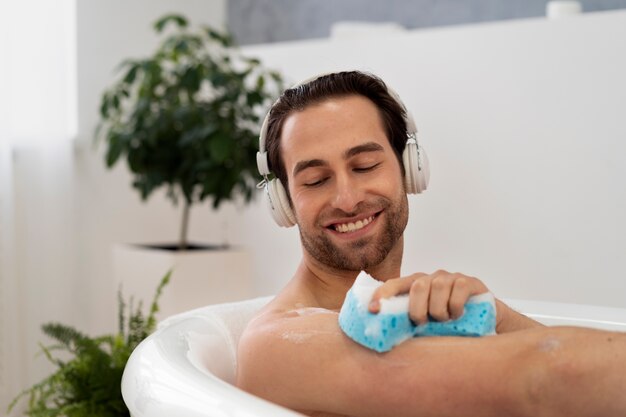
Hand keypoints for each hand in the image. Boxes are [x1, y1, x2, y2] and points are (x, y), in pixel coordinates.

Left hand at [368, 270, 489, 323]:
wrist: (486, 320)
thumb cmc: (450, 323)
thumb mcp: (428, 323)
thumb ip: (411, 324)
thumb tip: (385, 338)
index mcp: (416, 286)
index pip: (394, 284)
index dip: (382, 295)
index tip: (372, 310)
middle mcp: (431, 277)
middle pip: (418, 285)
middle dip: (417, 308)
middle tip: (422, 323)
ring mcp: (450, 277)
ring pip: (438, 287)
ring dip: (438, 309)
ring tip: (444, 321)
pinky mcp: (468, 281)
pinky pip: (458, 289)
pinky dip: (455, 306)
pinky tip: (458, 315)